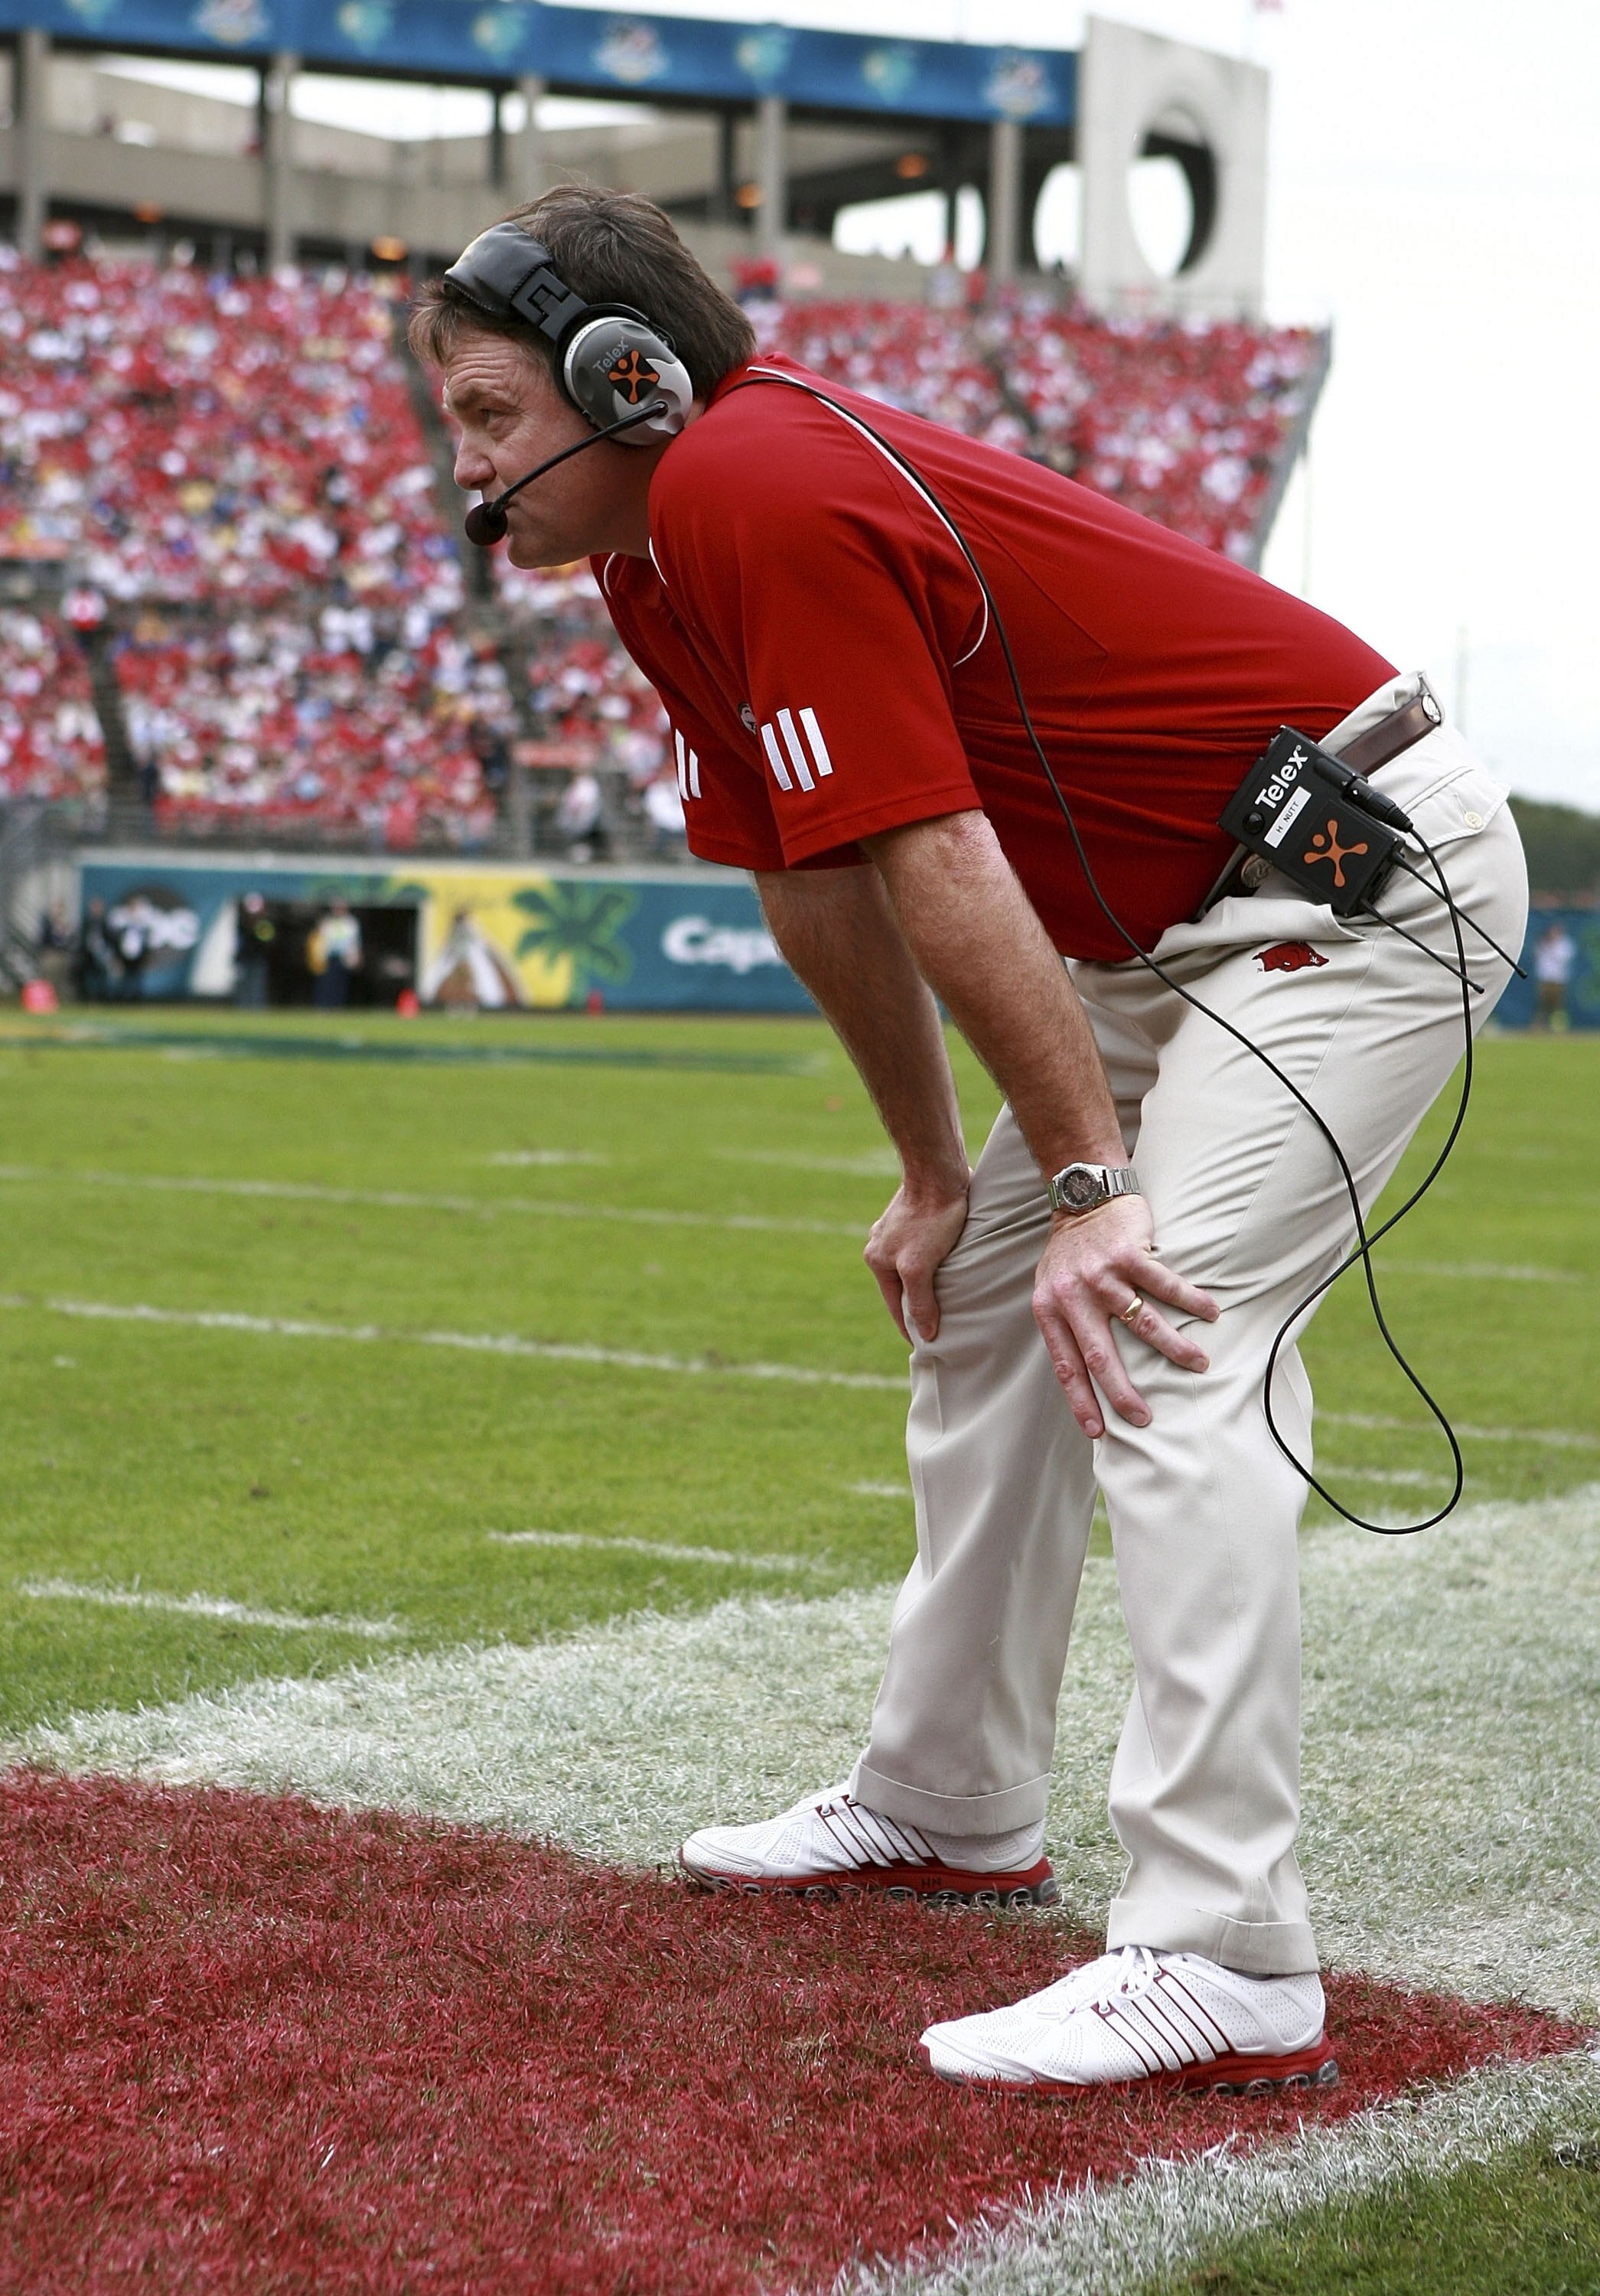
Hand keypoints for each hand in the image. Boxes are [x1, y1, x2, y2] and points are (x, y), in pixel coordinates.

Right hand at [864, 1176, 970, 1343]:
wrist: (938, 1173)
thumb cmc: (930, 1219)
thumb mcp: (920, 1266)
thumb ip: (921, 1301)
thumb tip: (925, 1333)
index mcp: (876, 1259)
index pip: (895, 1305)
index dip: (910, 1327)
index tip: (926, 1344)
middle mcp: (880, 1245)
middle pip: (902, 1287)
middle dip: (918, 1304)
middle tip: (939, 1324)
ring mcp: (895, 1230)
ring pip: (912, 1268)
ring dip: (927, 1282)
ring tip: (948, 1296)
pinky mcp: (914, 1218)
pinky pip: (921, 1250)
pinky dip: (933, 1263)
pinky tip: (949, 1265)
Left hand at [1032, 1195, 1218, 1438]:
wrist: (1081, 1197)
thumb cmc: (1069, 1252)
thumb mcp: (1052, 1289)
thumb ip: (1065, 1325)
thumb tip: (1084, 1374)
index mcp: (1050, 1309)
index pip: (1066, 1365)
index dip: (1081, 1400)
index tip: (1098, 1432)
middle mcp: (1073, 1295)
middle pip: (1101, 1355)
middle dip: (1123, 1393)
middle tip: (1145, 1419)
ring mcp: (1102, 1275)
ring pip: (1143, 1323)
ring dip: (1174, 1349)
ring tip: (1199, 1365)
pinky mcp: (1129, 1253)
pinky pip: (1165, 1284)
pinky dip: (1191, 1301)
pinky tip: (1211, 1313)